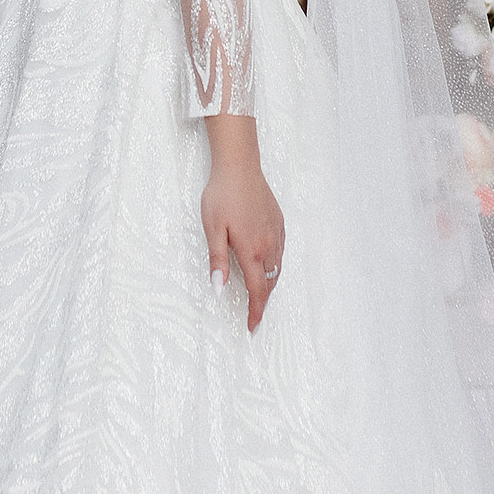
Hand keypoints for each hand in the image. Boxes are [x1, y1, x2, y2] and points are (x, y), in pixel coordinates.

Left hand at [201, 114, 284, 334]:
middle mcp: (269, 245)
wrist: (239, 166)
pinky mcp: (279, 222)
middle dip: (263, 301)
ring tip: (259, 294)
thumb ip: (218, 261)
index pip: (258, 291)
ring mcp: (277, 233)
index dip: (256, 312)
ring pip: (277, 268)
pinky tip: (266, 264)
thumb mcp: (212, 229)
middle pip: (270, 283)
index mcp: (252, 250)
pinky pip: (280, 252)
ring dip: (269, 285)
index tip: (252, 327)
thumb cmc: (222, 195)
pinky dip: (275, 266)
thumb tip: (219, 290)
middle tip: (252, 314)